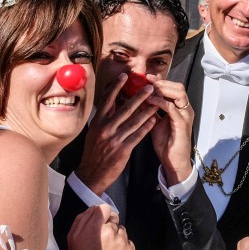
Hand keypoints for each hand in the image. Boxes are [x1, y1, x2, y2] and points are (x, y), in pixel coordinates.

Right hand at [67, 204, 134, 249]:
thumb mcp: (73, 236)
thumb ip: (83, 219)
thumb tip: (94, 208)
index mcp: (96, 226)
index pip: (105, 208)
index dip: (102, 215)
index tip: (100, 223)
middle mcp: (111, 231)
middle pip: (114, 220)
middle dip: (109, 227)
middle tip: (103, 240)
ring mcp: (123, 241)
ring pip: (122, 231)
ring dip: (117, 237)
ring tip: (109, 249)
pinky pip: (128, 243)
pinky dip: (123, 247)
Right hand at [76, 73, 158, 194]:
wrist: (91, 174)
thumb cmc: (94, 152)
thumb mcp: (94, 132)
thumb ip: (103, 118)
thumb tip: (111, 103)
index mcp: (98, 122)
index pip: (108, 99)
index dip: (117, 86)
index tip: (125, 76)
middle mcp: (106, 128)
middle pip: (125, 108)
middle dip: (139, 96)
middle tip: (150, 87)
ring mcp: (115, 139)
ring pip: (135, 121)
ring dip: (147, 110)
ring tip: (157, 102)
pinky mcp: (123, 149)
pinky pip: (138, 135)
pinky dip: (147, 127)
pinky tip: (154, 120)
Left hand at [146, 78, 193, 184]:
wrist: (172, 161)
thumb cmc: (165, 143)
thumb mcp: (155, 122)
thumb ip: (150, 110)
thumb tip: (137, 99)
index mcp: (179, 108)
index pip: (173, 88)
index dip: (160, 81)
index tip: (146, 77)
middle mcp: (184, 109)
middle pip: (178, 86)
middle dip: (162, 82)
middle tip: (147, 80)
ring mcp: (185, 116)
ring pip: (178, 93)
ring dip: (162, 89)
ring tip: (148, 88)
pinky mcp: (182, 124)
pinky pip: (172, 108)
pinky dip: (161, 102)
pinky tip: (150, 101)